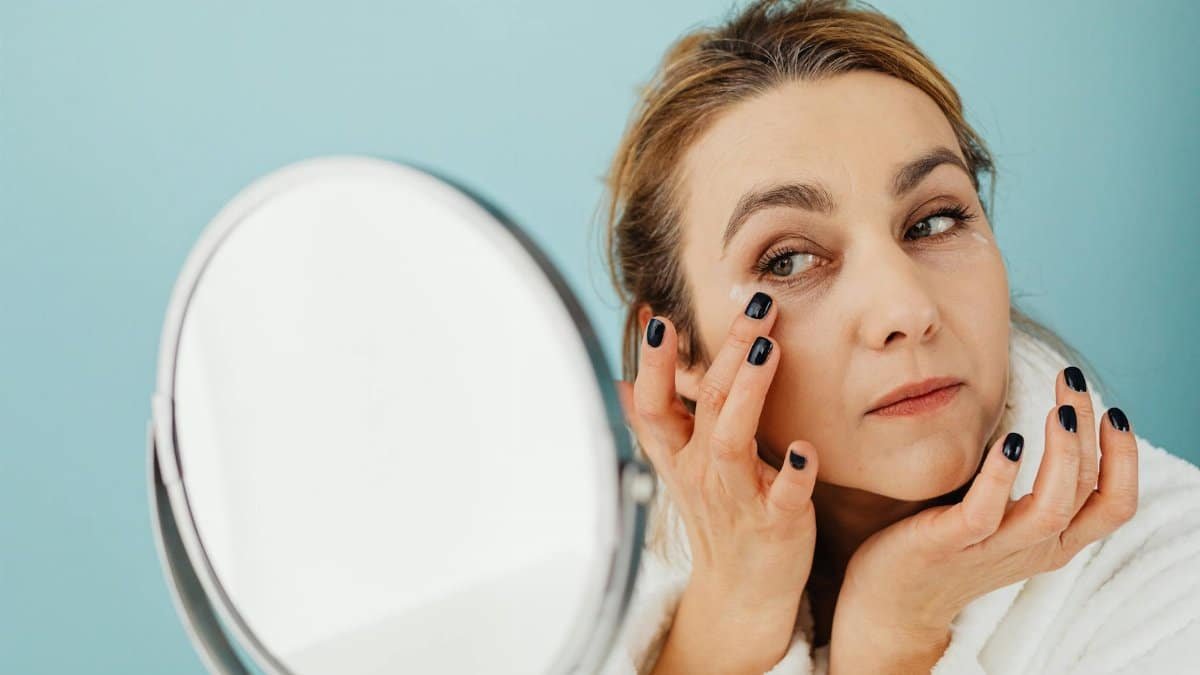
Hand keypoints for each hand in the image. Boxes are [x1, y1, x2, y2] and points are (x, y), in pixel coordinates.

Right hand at [615, 294, 819, 634]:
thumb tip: (625, 379)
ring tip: (768, 350)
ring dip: (749, 393)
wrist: (743, 593)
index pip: (655, 404)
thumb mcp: (678, 468)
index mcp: (679, 455)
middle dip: (727, 351)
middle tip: (752, 303)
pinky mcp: (778, 522)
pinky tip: (806, 448)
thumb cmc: (718, 518)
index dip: (653, 365)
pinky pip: (783, 497)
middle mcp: (702, 472)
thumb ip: (658, 422)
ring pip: (732, 440)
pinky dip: (793, 474)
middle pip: (707, 404)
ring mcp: (738, 497)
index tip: (659, 320)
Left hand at [831, 366, 1137, 668]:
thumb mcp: (1006, 517)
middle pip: (1087, 491)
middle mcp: (1032, 548)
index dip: (1125, 457)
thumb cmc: (950, 544)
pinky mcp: (948, 544)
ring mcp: (992, 548)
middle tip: (1073, 381)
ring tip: (1058, 409)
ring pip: (1052, 508)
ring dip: (1063, 454)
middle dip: (1087, 430)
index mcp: (1052, 540)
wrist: (892, 600)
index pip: (1115, 504)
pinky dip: (1001, 475)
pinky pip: (984, 514)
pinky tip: (1009, 441)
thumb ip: (1032, 487)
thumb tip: (1053, 423)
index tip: (1112, 410)